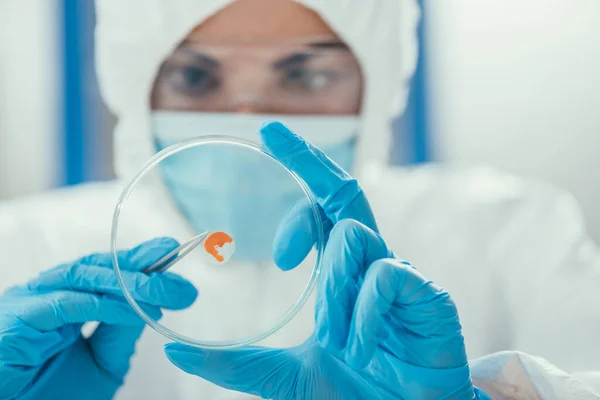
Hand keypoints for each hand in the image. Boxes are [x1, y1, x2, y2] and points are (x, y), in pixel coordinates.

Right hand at [0, 237, 196, 399]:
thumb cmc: (51, 394)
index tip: (172, 251)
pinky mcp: (18, 318)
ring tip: (166, 290)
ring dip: (130, 283)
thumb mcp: (101, 363)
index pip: (106, 271)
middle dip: (144, 269)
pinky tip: (136, 310)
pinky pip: (69, 304)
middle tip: (181, 279)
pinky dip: (106, 305)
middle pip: (100, 268)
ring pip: (86, 278)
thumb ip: (121, 332)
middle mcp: (46, 295)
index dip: (139, 260)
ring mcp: (29, 302)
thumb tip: (150, 303)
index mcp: (64, 301)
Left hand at [165, 122, 488, 398]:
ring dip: (332, 283)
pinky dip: (362, 310)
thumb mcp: (284, 378)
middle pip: (344, 192)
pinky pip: (386, 276)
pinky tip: (359, 344)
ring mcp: (401, 276)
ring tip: (334, 334)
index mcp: (341, 274)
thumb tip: (175, 353)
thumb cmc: (356, 394)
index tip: (267, 140)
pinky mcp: (429, 296)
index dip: (301, 169)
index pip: (321, 208)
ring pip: (354, 236)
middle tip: (272, 135)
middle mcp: (370, 264)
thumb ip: (237, 364)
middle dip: (309, 161)